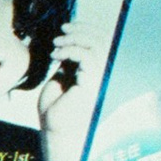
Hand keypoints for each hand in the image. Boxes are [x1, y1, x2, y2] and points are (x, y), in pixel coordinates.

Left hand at [35, 31, 100, 160]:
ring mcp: (102, 77)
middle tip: (61, 30)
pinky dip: (71, 49)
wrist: (55, 133)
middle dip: (81, 30)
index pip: (101, 42)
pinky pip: (87, 55)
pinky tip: (56, 55)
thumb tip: (69, 43)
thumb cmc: (56, 112)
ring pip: (96, 44)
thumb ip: (69, 62)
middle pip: (101, 39)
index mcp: (99, 72)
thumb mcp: (61, 79)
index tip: (66, 27)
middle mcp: (105, 73)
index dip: (86, 30)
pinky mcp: (94, 81)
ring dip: (74, 39)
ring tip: (56, 44)